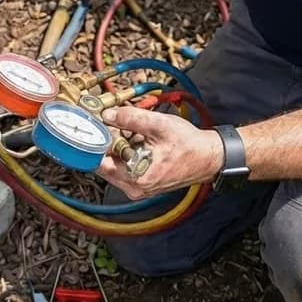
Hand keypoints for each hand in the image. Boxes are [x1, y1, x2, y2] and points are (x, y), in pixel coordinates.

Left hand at [96, 106, 222, 199]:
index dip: (94, 141)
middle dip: (106, 141)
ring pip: (113, 164)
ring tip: (129, 129)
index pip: (99, 163)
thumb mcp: (160, 125)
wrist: (207, 157)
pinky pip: (123, 166)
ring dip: (116, 145)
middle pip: (104, 163)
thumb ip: (131, 118)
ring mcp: (137, 187)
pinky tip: (136, 138)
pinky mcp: (141, 183)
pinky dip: (125, 151)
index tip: (94, 124)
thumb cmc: (188, 145)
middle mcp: (134, 187)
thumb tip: (107, 115)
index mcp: (137, 177)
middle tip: (112, 121)